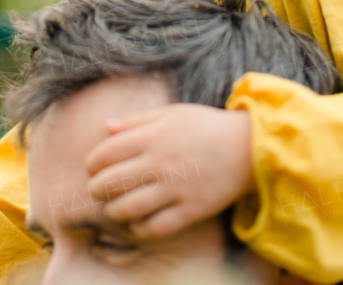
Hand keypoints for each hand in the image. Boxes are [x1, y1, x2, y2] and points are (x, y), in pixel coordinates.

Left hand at [85, 103, 252, 240]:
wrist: (250, 147)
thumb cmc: (206, 127)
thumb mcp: (171, 113)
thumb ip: (136, 121)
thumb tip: (105, 128)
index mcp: (153, 136)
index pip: (106, 153)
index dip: (92, 163)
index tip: (93, 168)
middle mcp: (160, 163)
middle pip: (110, 183)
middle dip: (96, 189)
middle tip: (98, 190)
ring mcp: (176, 188)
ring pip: (127, 208)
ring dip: (114, 211)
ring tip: (115, 208)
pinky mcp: (192, 209)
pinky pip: (156, 227)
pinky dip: (141, 229)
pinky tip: (139, 223)